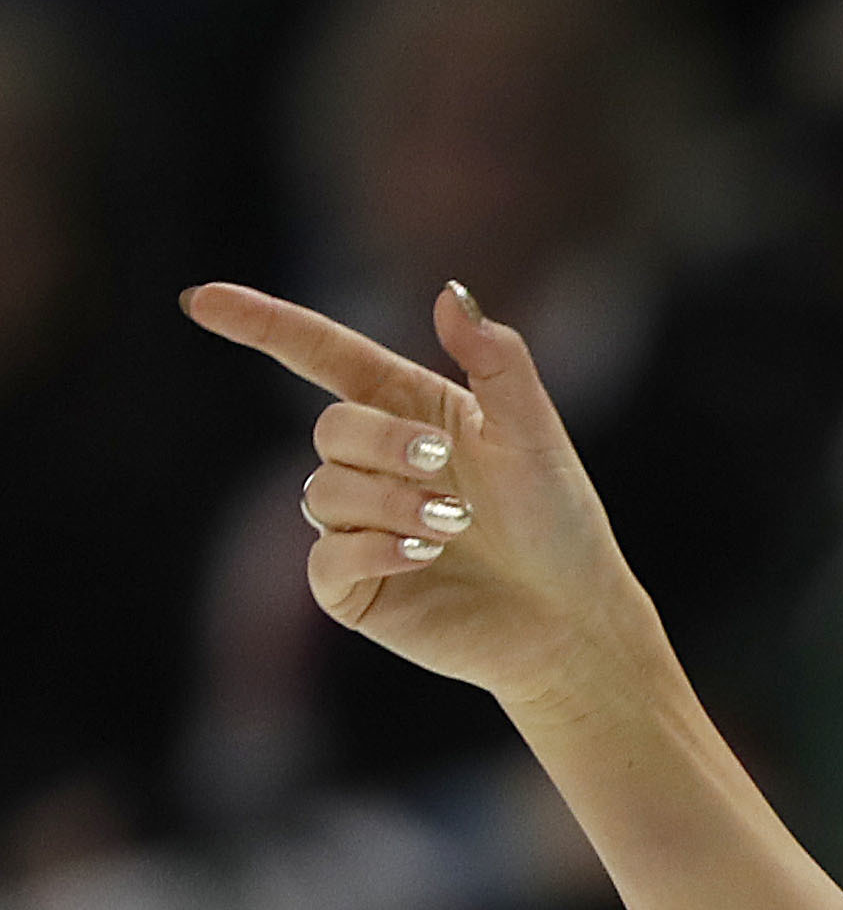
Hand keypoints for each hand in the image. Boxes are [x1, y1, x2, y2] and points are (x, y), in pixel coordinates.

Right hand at [183, 279, 660, 723]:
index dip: (262, 325)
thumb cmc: (559, 522)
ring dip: (390, 501)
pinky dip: (373, 550)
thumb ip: (496, 361)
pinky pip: (326, 558)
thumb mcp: (534, 433)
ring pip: (325, 492)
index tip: (203, 300)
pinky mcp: (352, 586)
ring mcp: (356, 525)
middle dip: (382, 442)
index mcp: (409, 410)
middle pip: (330, 427)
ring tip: (455, 526)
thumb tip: (448, 292)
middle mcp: (374, 464)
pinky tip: (424, 557)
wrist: (572, 618)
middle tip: (442, 464)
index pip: (321, 355)